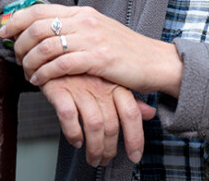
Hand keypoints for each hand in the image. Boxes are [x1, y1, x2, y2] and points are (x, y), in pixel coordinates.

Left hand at [0, 4, 182, 95]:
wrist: (154, 61)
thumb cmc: (124, 50)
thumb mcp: (97, 31)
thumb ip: (73, 28)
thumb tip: (42, 31)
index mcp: (84, 12)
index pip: (40, 10)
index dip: (15, 20)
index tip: (2, 32)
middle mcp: (86, 21)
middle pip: (37, 27)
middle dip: (19, 45)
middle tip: (16, 59)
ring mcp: (93, 38)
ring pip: (45, 46)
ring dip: (28, 63)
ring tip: (28, 73)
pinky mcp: (99, 58)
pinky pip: (60, 64)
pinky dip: (44, 74)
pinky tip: (40, 81)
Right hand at [41, 74, 155, 166]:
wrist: (58, 47)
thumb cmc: (87, 69)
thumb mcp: (112, 81)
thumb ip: (130, 99)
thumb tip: (150, 113)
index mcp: (117, 84)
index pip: (131, 113)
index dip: (135, 137)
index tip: (135, 156)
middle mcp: (102, 86)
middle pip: (112, 124)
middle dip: (110, 148)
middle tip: (106, 160)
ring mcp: (82, 87)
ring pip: (93, 124)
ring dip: (94, 147)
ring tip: (93, 158)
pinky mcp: (61, 88)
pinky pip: (69, 115)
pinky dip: (73, 132)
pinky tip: (76, 140)